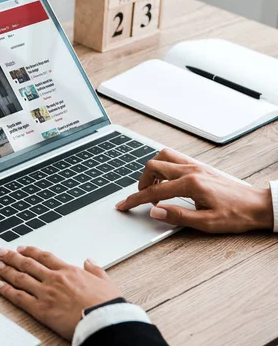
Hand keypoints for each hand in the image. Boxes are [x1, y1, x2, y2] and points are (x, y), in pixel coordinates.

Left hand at [0, 246, 121, 339]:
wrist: (104, 321)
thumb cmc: (107, 304)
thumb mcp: (106, 282)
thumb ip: (95, 270)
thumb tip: (89, 261)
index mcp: (69, 271)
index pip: (45, 257)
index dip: (31, 251)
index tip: (22, 248)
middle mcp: (54, 279)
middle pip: (28, 264)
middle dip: (13, 257)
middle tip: (2, 251)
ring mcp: (46, 293)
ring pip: (21, 278)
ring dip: (7, 270)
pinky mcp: (41, 309)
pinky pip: (19, 297)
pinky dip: (7, 290)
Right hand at [116, 148, 272, 232]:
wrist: (258, 206)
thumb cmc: (236, 215)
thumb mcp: (206, 223)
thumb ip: (178, 216)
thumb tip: (155, 212)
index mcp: (191, 184)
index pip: (154, 192)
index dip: (135, 200)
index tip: (123, 205)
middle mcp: (191, 170)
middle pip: (153, 167)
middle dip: (141, 182)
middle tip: (141, 197)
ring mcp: (196, 166)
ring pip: (163, 157)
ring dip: (152, 170)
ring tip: (152, 187)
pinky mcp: (200, 166)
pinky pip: (174, 158)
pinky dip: (163, 166)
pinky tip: (166, 180)